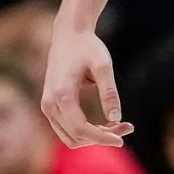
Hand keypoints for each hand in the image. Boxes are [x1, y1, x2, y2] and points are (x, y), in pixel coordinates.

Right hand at [39, 21, 131, 147]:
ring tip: (118, 125)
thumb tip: (116, 118)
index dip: (102, 139)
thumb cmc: (87, 47)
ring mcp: (47, 106)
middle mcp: (50, 104)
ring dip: (94, 137)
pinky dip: (86, 132)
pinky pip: (67, 130)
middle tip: (127, 126)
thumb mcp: (103, 65)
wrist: (69, 33)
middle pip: (77, 137)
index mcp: (62, 94)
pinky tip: (105, 123)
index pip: (81, 130)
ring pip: (71, 137)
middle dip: (102, 137)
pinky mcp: (50, 105)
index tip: (122, 140)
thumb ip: (109, 92)